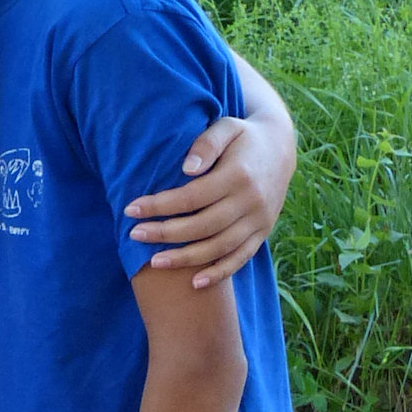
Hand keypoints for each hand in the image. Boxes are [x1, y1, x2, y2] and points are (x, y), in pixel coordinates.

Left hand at [125, 111, 296, 289]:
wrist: (280, 147)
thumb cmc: (242, 137)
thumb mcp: (226, 127)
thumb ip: (206, 144)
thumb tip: (187, 169)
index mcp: (238, 175)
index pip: (191, 197)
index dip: (159, 205)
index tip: (131, 210)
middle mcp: (250, 201)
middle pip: (202, 226)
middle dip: (165, 233)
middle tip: (134, 235)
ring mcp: (258, 220)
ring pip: (219, 247)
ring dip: (185, 259)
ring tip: (154, 262)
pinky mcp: (262, 232)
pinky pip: (241, 258)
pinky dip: (219, 273)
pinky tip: (195, 283)